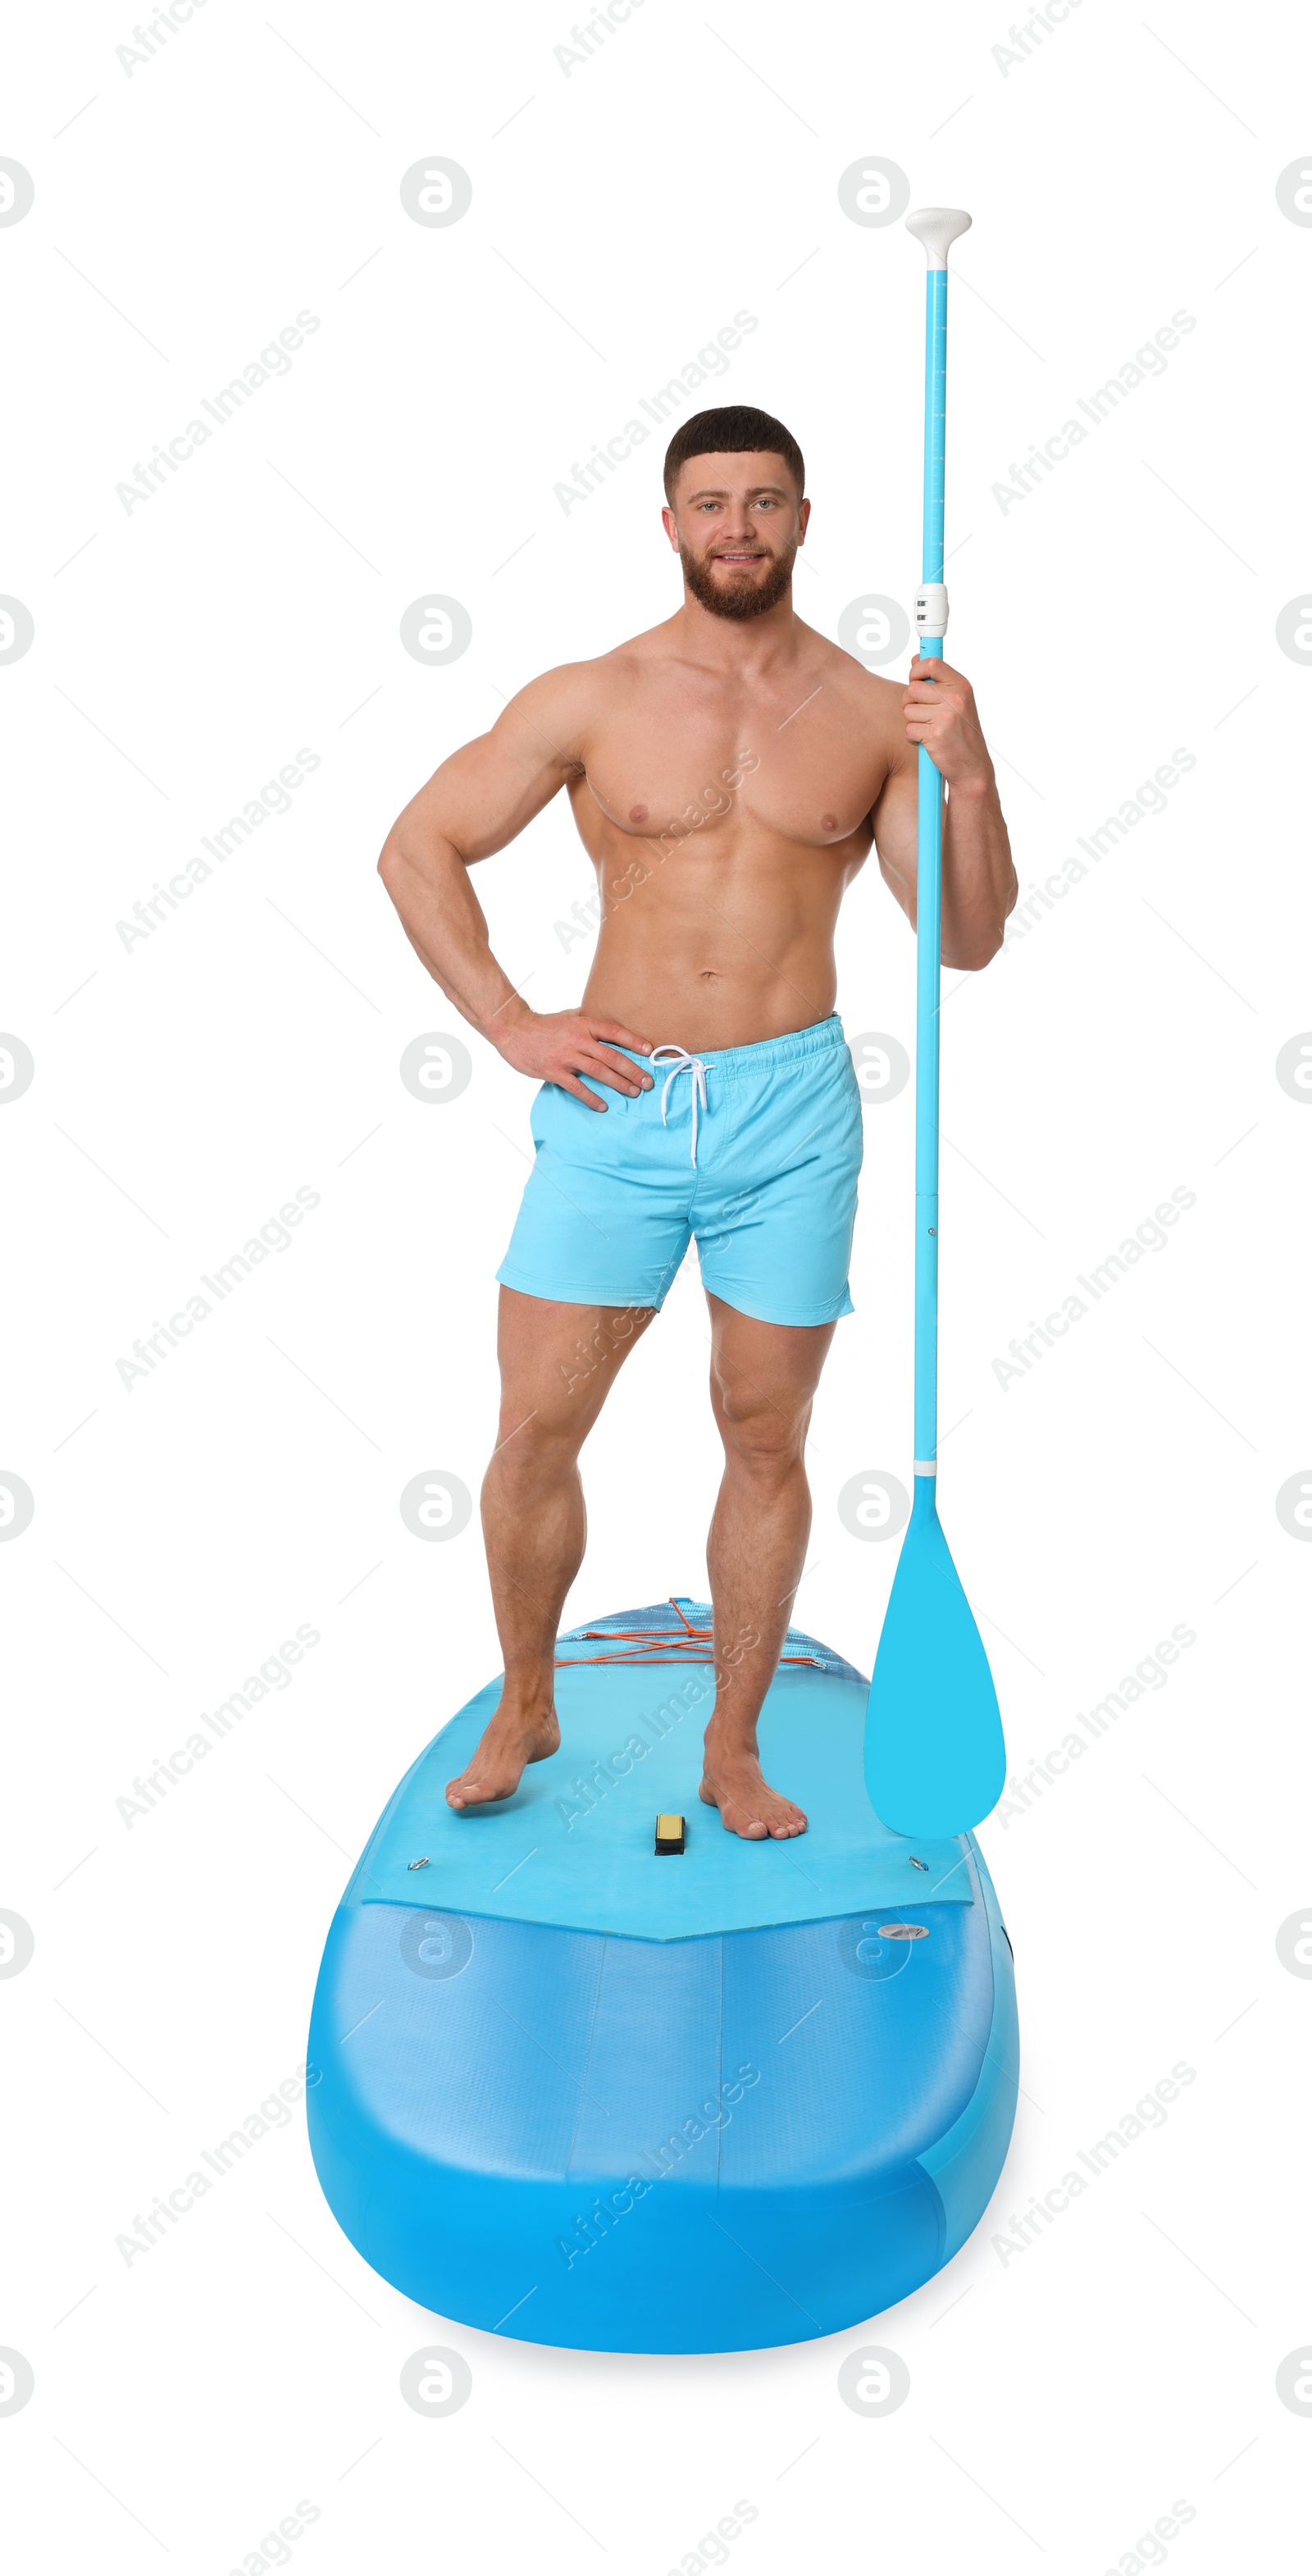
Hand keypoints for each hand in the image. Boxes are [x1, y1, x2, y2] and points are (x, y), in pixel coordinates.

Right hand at [491, 1006, 654, 1109]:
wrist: (513, 1030)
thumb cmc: (544, 1024)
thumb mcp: (568, 1015)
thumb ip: (587, 1020)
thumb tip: (607, 1020)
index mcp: (584, 1024)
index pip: (614, 1032)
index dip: (634, 1042)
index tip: (650, 1051)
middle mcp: (578, 1039)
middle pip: (612, 1056)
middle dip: (633, 1070)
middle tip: (648, 1082)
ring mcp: (566, 1056)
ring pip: (599, 1072)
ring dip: (619, 1084)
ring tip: (633, 1093)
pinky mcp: (554, 1071)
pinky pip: (577, 1087)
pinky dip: (592, 1098)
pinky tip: (603, 1106)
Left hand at [903, 656, 994, 792]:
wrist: (972, 768)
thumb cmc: (962, 734)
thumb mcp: (957, 702)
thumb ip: (937, 681)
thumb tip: (915, 659)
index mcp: (961, 686)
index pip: (932, 663)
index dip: (916, 670)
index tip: (915, 679)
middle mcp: (955, 698)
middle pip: (913, 688)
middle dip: (910, 702)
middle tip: (922, 714)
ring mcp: (946, 717)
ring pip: (908, 710)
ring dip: (912, 722)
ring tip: (928, 729)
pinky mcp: (935, 735)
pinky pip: (909, 729)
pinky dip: (913, 738)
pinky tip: (927, 742)